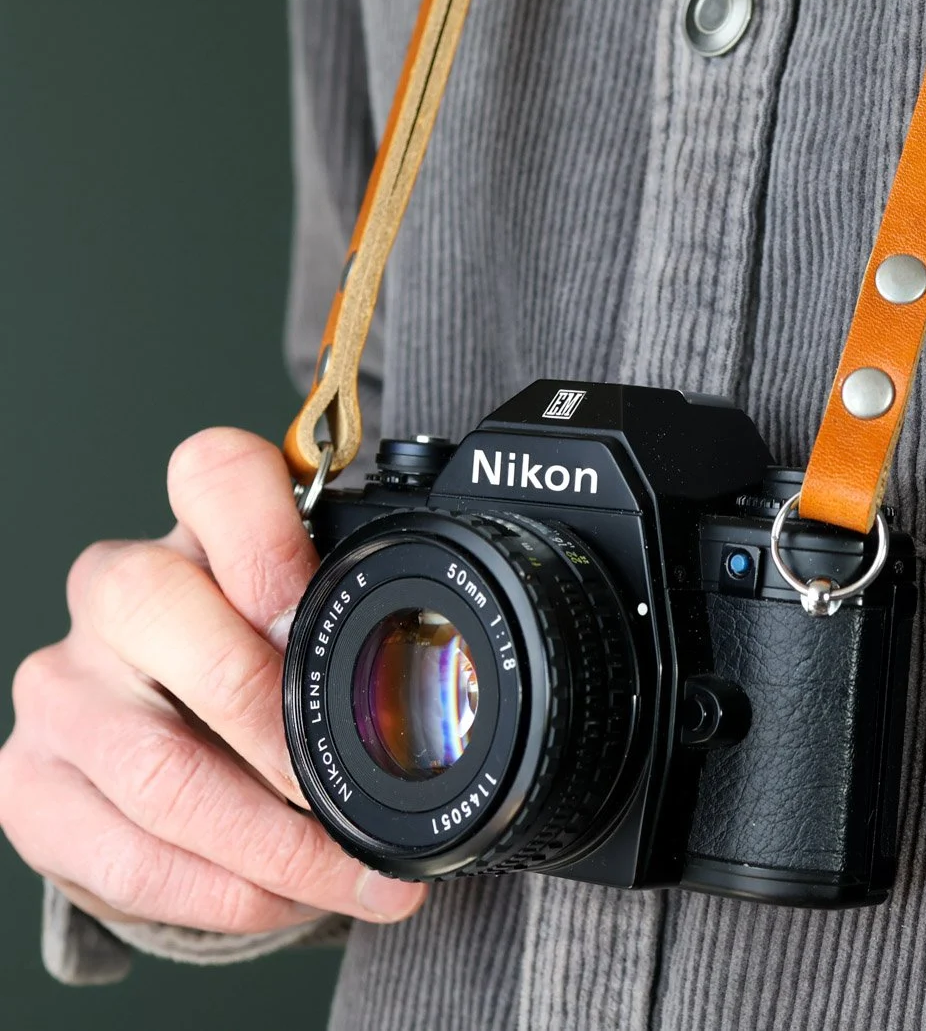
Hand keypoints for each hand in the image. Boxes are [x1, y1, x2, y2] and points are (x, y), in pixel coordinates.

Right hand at [0, 428, 425, 933]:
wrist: (179, 738)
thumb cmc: (264, 660)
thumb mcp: (312, 618)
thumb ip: (351, 614)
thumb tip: (442, 676)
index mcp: (198, 527)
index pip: (214, 471)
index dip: (266, 537)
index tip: (320, 615)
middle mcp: (114, 590)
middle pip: (161, 613)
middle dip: (276, 725)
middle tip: (357, 791)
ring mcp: (63, 687)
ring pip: (155, 768)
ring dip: (275, 844)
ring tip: (359, 874)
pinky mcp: (33, 784)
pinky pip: (127, 855)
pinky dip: (224, 891)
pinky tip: (286, 896)